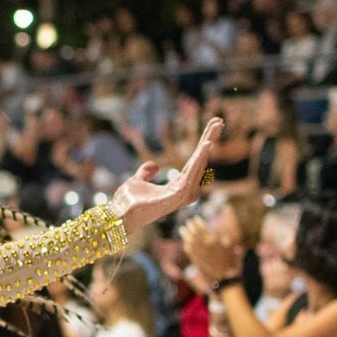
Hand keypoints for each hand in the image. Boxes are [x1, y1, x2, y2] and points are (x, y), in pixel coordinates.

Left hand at [109, 117, 222, 233]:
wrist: (118, 215)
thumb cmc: (127, 203)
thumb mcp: (136, 181)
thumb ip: (146, 173)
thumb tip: (154, 164)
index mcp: (177, 186)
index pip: (193, 163)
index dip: (202, 147)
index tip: (211, 129)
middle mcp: (183, 191)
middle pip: (200, 162)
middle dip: (209, 141)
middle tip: (219, 121)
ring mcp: (181, 195)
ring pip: (198, 166)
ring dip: (206, 148)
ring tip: (215, 129)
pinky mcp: (176, 197)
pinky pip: (191, 175)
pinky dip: (199, 160)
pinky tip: (205, 146)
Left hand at [179, 216, 242, 284]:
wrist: (225, 277)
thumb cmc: (230, 262)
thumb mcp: (230, 249)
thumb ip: (225, 241)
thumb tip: (223, 237)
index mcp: (214, 241)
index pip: (204, 229)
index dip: (199, 223)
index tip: (195, 218)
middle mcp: (205, 246)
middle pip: (195, 233)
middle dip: (191, 227)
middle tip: (188, 222)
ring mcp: (199, 253)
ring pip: (190, 241)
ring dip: (186, 234)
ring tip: (182, 229)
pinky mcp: (196, 260)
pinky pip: (189, 251)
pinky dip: (187, 245)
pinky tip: (185, 243)